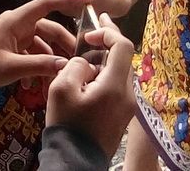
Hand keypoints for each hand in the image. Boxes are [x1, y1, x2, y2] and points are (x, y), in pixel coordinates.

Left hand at [0, 0, 88, 92]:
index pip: (48, 4)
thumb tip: (68, 65)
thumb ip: (40, 65)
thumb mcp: (11, 67)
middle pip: (49, 29)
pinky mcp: (8, 49)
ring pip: (40, 45)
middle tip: (80, 61)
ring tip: (57, 81)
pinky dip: (34, 68)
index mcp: (17, 20)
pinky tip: (31, 88)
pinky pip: (29, 55)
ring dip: (49, 62)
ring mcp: (12, 37)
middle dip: (64, 45)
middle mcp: (17, 25)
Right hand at [47, 12, 135, 155]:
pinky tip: (87, 78)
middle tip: (90, 31)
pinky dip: (105, 76)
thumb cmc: (67, 125)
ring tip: (83, 57)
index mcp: (116, 85)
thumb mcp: (61, 89)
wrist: (75, 162)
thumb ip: (75, 66)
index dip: (108, 32)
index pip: (123, 46)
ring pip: (120, 72)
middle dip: (107, 43)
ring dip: (104, 60)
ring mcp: (127, 106)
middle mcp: (128, 94)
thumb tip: (84, 64)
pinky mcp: (122, 115)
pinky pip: (117, 87)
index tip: (89, 31)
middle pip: (124, 58)